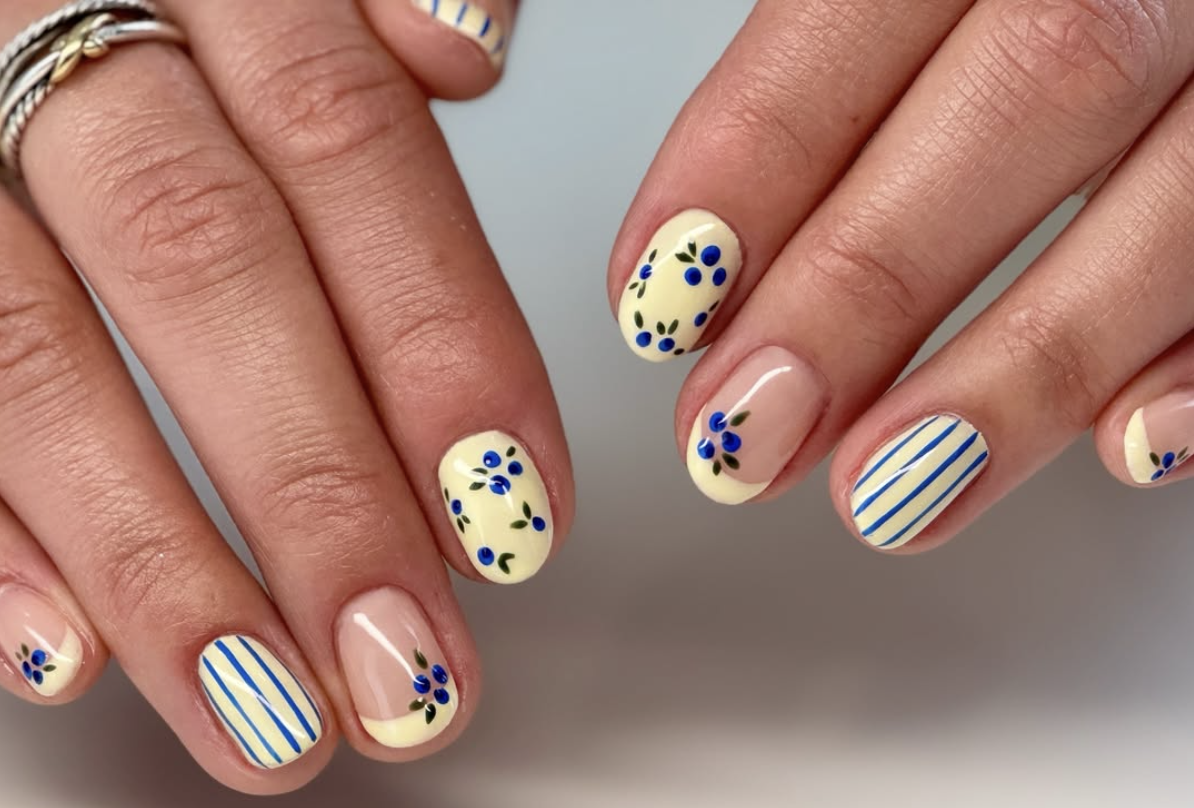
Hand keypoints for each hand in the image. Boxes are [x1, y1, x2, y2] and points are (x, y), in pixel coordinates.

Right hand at [0, 0, 572, 794]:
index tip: (516, 511)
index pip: (347, 152)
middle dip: (318, 488)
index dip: (439, 339)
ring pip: (40, 360)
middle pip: (208, 273)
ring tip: (269, 712)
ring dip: (164, 561)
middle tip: (409, 661)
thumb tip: (460, 52)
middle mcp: (66, 51)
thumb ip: (371, 7)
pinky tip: (71, 652)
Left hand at [609, 0, 1193, 549]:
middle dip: (863, 288)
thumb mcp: (920, 8)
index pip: (861, 8)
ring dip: (1018, 371)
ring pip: (1179, 195)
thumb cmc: (1022, 7)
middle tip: (745, 430)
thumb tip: (708, 277)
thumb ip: (836, 94)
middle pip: (1028, 90)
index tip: (661, 302)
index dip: (751, 161)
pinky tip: (1120, 447)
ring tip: (888, 492)